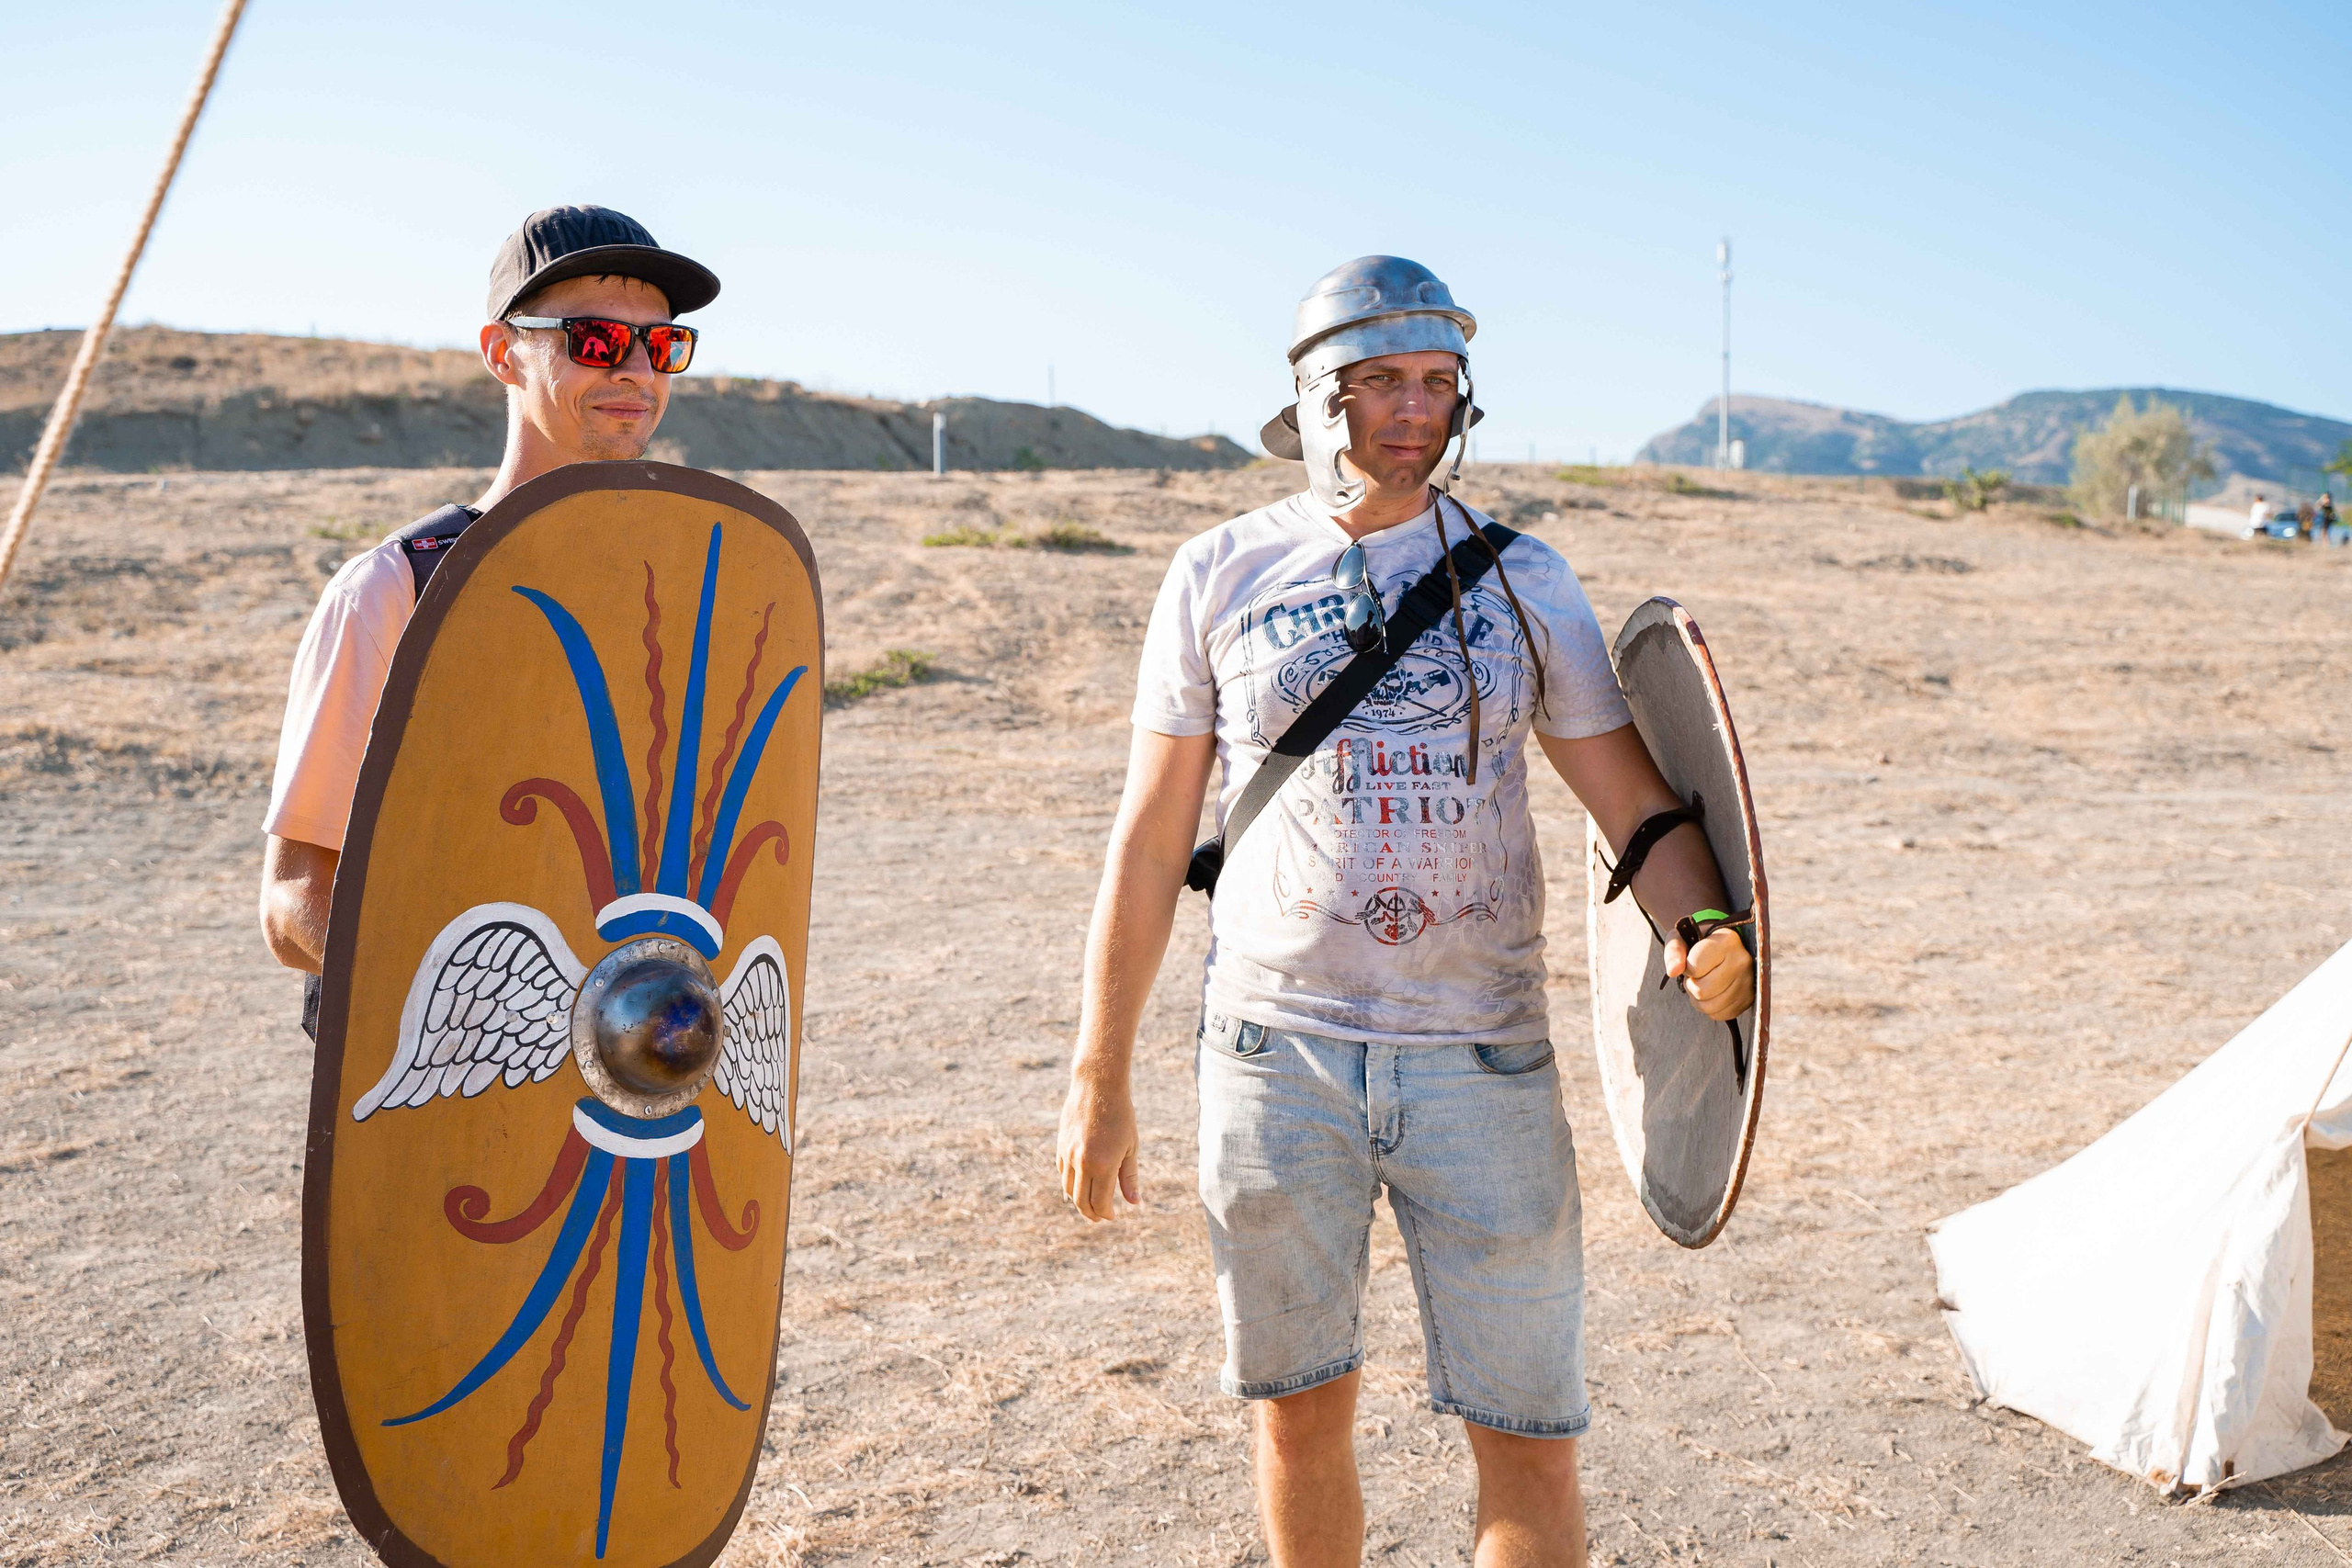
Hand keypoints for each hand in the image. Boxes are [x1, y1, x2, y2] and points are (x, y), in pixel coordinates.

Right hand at [1057, 1070, 1139, 1221]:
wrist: (1097, 1086)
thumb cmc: (1121, 1115)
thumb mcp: (1131, 1147)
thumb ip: (1129, 1177)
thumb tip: (1134, 1203)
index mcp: (1103, 1165)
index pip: (1099, 1203)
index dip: (1105, 1214)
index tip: (1112, 1216)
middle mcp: (1081, 1163)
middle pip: (1081, 1201)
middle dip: (1091, 1213)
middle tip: (1100, 1217)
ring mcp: (1068, 1154)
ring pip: (1068, 1188)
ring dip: (1078, 1200)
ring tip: (1090, 1203)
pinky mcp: (1060, 1145)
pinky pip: (1062, 1172)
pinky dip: (1070, 1182)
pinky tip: (1080, 1182)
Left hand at [1665, 929, 1753, 1021]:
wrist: (1728, 948)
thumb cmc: (1701, 941)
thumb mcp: (1683, 937)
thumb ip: (1674, 950)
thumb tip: (1672, 971)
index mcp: (1726, 941)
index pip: (1695, 967)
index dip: (1686, 968)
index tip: (1692, 961)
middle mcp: (1741, 961)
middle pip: (1701, 991)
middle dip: (1691, 985)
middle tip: (1696, 975)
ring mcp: (1748, 982)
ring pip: (1709, 1006)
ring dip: (1698, 998)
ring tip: (1703, 983)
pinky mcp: (1749, 999)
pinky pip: (1719, 1015)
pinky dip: (1710, 1007)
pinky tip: (1713, 993)